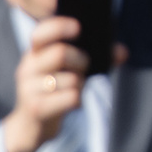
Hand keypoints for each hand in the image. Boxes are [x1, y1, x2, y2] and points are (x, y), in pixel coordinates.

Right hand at [1, 17, 89, 151]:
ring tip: (74, 88)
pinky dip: (77, 99)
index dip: (59, 27)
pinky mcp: (36, 108)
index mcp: (36, 51)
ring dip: (80, 84)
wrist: (32, 124)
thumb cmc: (56, 89)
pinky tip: (71, 102)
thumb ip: (96, 56)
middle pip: (60, 54)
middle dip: (82, 61)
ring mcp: (29, 88)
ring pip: (70, 79)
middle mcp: (28, 67)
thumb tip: (123, 53)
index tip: (78, 28)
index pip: (41, 32)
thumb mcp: (70, 69)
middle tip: (84, 68)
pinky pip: (70, 97)